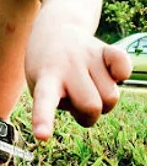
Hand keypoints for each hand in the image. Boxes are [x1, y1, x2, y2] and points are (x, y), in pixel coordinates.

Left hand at [26, 26, 131, 140]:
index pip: (44, 101)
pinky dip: (123, 73)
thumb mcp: (41, 87)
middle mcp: (67, 67)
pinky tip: (112, 73)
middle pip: (92, 106)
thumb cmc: (48, 69)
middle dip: (89, 116)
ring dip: (104, 102)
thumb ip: (65, 103)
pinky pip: (123, 64)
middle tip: (77, 106)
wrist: (54, 30)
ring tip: (88, 89)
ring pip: (111, 97)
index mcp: (46, 79)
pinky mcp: (104, 49)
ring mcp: (86, 57)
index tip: (42, 136)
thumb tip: (95, 105)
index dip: (44, 119)